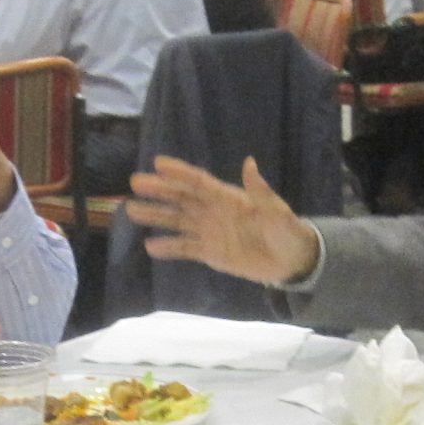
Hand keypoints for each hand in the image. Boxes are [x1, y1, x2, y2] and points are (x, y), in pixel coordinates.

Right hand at [124, 155, 319, 284]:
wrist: (292, 261)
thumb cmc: (287, 231)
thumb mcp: (277, 211)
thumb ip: (261, 192)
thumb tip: (249, 163)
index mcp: (228, 197)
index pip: (199, 182)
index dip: (179, 172)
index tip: (158, 163)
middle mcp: (214, 211)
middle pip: (181, 198)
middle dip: (159, 190)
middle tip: (135, 183)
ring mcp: (210, 232)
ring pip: (177, 221)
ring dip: (156, 216)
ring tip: (131, 211)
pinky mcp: (210, 253)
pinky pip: (185, 249)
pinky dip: (169, 248)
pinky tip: (150, 246)